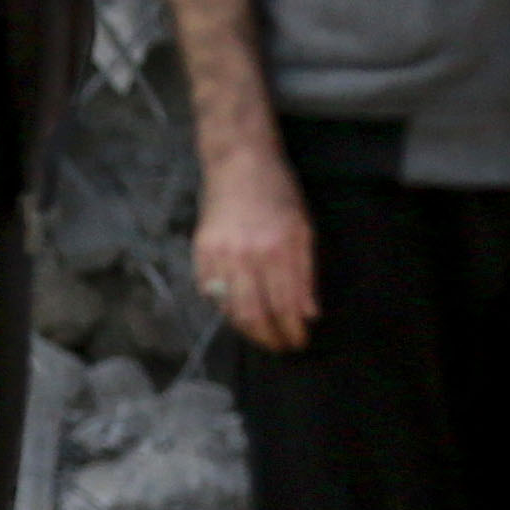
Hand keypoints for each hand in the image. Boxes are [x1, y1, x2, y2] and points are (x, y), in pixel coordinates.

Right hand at [194, 138, 318, 351]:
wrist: (239, 163)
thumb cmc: (279, 192)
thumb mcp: (303, 229)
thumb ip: (305, 273)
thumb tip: (308, 313)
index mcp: (279, 248)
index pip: (286, 304)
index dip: (292, 330)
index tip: (298, 342)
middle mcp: (247, 255)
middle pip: (255, 314)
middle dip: (269, 337)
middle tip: (280, 347)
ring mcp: (220, 255)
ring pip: (230, 309)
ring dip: (247, 329)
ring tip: (261, 333)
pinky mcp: (201, 253)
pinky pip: (210, 294)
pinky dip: (225, 308)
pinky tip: (238, 310)